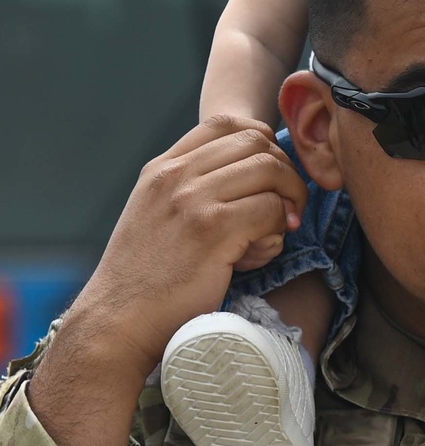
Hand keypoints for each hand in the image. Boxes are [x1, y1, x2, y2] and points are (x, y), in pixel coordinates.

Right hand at [73, 116, 308, 377]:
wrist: (118, 323)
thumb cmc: (146, 279)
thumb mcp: (157, 215)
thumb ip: (192, 189)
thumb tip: (253, 174)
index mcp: (163, 168)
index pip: (226, 122)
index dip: (262, 142)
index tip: (268, 178)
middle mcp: (176, 175)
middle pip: (257, 141)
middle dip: (284, 172)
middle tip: (284, 208)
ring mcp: (192, 200)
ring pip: (270, 170)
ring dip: (286, 201)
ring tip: (272, 232)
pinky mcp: (212, 230)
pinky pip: (270, 209)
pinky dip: (277, 230)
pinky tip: (258, 254)